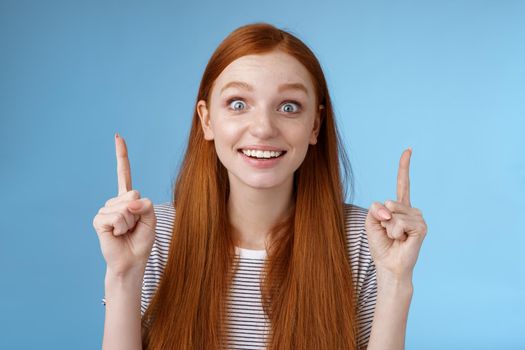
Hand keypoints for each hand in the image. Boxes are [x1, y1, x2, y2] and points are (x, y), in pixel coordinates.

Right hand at [92, 133, 156, 275]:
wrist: (131, 261)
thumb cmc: (141, 241)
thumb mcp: (151, 220)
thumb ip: (146, 206)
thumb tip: (131, 202)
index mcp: (128, 199)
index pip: (124, 173)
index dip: (121, 155)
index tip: (117, 136)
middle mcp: (115, 202)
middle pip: (134, 194)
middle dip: (140, 212)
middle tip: (134, 227)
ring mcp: (105, 209)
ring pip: (126, 207)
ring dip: (131, 223)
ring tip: (126, 232)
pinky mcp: (99, 220)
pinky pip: (117, 217)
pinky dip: (122, 227)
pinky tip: (117, 234)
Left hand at [365, 148, 427, 279]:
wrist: (388, 265)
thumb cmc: (381, 245)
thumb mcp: (371, 222)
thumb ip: (375, 208)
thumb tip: (389, 207)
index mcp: (399, 207)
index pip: (403, 183)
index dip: (404, 166)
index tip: (408, 149)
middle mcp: (411, 210)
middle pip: (389, 202)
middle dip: (382, 218)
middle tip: (388, 233)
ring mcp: (418, 218)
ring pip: (394, 213)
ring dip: (388, 228)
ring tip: (396, 238)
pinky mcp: (422, 228)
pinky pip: (400, 222)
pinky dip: (395, 232)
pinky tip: (402, 240)